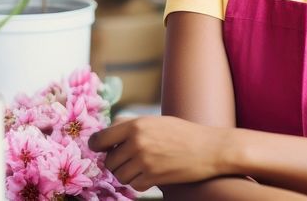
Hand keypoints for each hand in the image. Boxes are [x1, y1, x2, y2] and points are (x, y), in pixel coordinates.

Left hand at [87, 116, 230, 190]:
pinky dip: (139, 183)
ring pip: (119, 175)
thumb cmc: (183, 133)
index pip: (100, 138)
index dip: (96, 146)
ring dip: (126, 174)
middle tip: (128, 160)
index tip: (98, 149)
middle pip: (109, 160)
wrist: (209, 148)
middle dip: (115, 163)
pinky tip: (150, 174)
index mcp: (135, 125)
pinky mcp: (153, 177)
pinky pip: (134, 185)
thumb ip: (131, 126)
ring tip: (140, 167)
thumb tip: (107, 134)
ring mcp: (144, 161)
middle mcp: (136, 142)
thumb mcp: (155, 121)